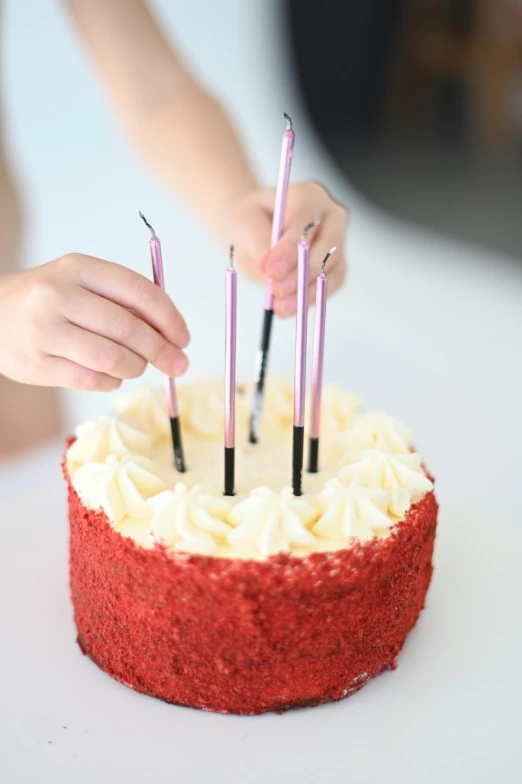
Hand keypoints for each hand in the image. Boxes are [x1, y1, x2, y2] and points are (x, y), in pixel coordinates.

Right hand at [0, 254, 189, 391]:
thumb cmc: (49, 301)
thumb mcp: (81, 282)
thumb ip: (124, 300)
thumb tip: (173, 334)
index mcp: (78, 268)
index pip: (139, 291)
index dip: (170, 318)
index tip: (184, 337)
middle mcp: (59, 296)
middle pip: (128, 328)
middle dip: (162, 350)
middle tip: (178, 364)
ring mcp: (45, 331)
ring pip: (112, 359)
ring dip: (135, 367)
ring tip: (135, 366)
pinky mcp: (37, 365)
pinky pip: (91, 380)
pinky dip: (111, 382)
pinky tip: (110, 375)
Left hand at [227, 182, 347, 316]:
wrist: (253, 228)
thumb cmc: (250, 220)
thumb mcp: (244, 224)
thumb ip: (259, 243)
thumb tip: (271, 269)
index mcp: (309, 195)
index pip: (305, 222)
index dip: (290, 248)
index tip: (272, 270)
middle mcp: (330, 216)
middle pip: (326, 247)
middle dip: (301, 273)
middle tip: (276, 290)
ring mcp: (337, 242)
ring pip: (331, 270)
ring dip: (306, 292)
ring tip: (280, 306)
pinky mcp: (336, 266)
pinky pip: (330, 286)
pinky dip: (310, 300)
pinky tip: (288, 308)